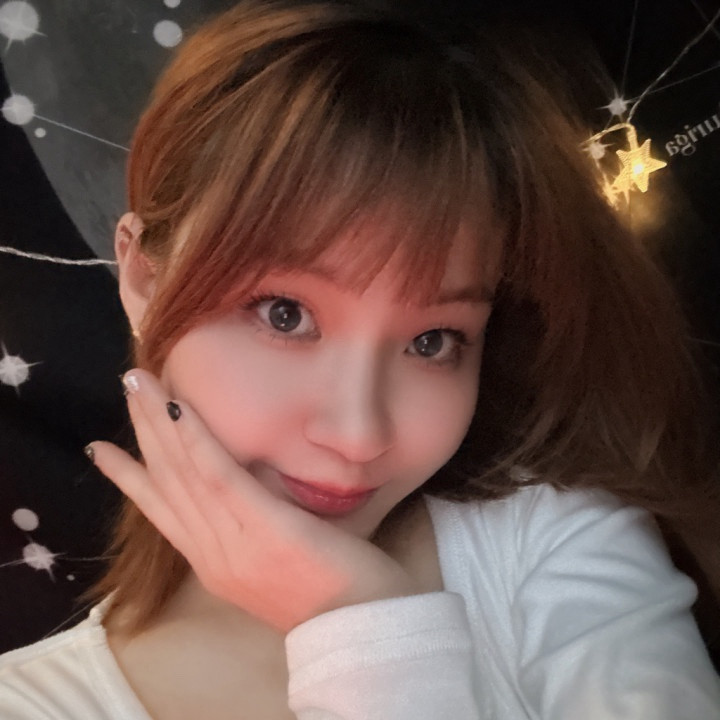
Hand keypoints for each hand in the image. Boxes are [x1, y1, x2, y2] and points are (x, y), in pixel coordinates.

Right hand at [89, 369, 419, 631]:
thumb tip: (249, 482)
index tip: (102, 451)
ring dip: (159, 422)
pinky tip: (179, 408)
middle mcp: (213, 555)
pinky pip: (220, 477)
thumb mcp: (275, 561)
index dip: (131, 479)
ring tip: (139, 383)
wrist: (361, 629)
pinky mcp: (264, 530)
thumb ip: (252, 528)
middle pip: (167, 483)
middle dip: (142, 431)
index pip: (163, 512)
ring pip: (184, 473)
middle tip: (127, 388)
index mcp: (215, 564)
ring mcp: (234, 545)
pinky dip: (195, 440)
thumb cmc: (331, 592)